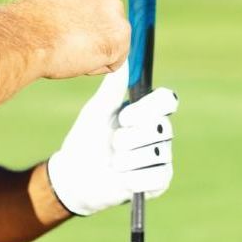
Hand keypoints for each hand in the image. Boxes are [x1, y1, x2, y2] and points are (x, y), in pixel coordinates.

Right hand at [14, 0, 178, 79]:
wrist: (26, 36)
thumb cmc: (27, 24)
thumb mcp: (54, 0)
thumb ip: (79, 6)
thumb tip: (89, 33)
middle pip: (112, 20)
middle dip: (94, 34)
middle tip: (63, 36)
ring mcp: (115, 13)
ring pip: (112, 43)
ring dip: (93, 49)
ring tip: (66, 44)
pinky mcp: (119, 37)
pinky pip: (113, 61)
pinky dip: (96, 64)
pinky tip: (77, 55)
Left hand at [46, 66, 178, 215]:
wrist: (75, 174)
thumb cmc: (87, 138)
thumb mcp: (97, 111)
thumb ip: (113, 88)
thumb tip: (124, 60)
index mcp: (147, 111)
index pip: (167, 100)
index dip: (148, 109)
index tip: (124, 117)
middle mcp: (160, 131)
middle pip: (162, 127)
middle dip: (130, 138)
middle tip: (113, 144)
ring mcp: (162, 156)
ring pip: (156, 154)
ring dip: (127, 159)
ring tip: (113, 162)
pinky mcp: (160, 181)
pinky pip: (156, 177)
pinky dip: (133, 178)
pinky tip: (121, 177)